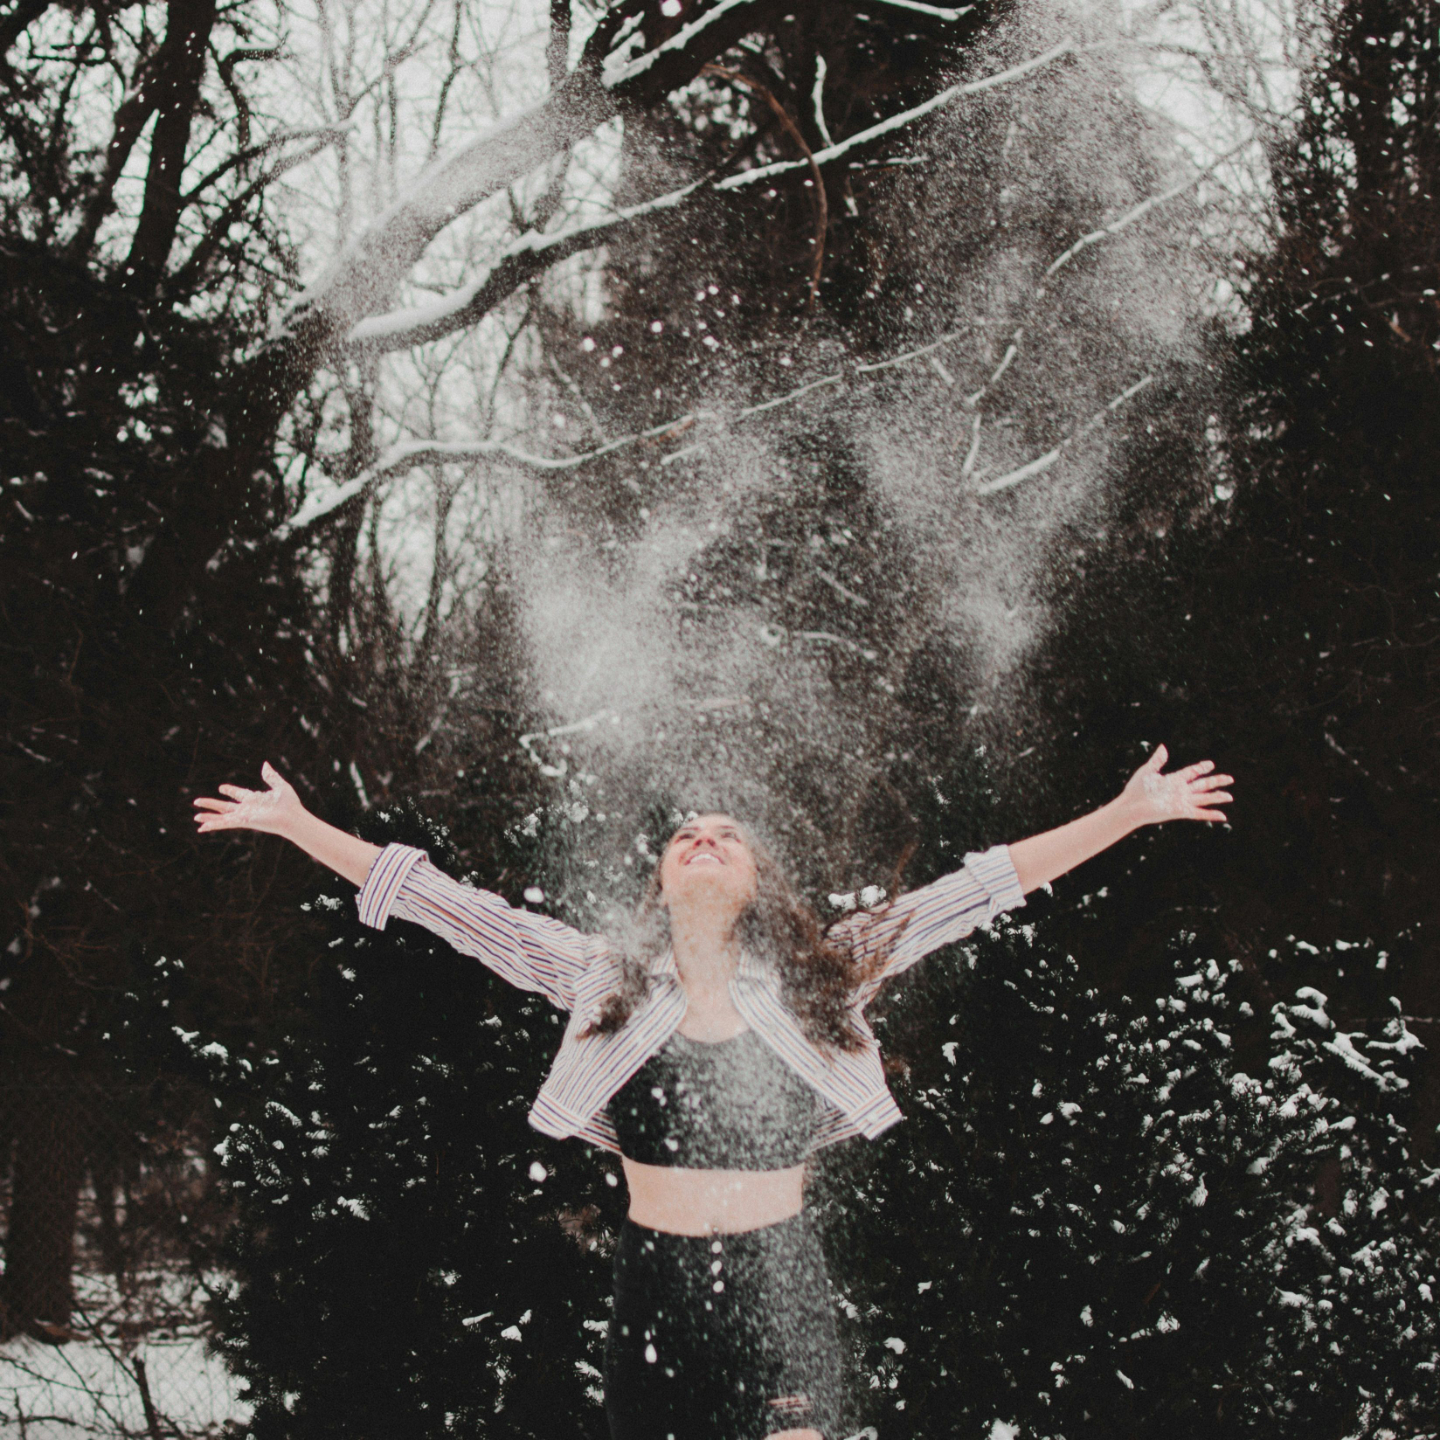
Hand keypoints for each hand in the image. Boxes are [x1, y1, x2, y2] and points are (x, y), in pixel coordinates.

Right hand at [193, 762, 306, 838]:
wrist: (292, 816)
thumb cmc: (289, 803)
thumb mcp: (280, 785)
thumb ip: (270, 776)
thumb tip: (265, 764)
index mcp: (255, 799)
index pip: (239, 794)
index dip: (230, 791)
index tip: (222, 788)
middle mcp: (247, 808)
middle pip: (225, 806)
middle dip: (211, 804)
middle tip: (197, 801)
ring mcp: (244, 816)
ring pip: (222, 816)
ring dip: (209, 816)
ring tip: (196, 817)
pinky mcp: (243, 821)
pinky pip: (225, 823)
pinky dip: (213, 825)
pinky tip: (202, 827)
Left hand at [1117, 744, 1232, 827]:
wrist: (1131, 806)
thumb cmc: (1136, 789)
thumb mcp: (1147, 771)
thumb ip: (1157, 760)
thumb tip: (1163, 747)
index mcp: (1173, 779)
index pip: (1191, 772)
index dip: (1201, 768)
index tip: (1211, 764)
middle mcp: (1180, 790)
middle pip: (1202, 784)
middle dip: (1216, 781)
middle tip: (1230, 778)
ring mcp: (1181, 801)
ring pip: (1204, 798)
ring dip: (1217, 797)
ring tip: (1229, 796)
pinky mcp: (1180, 811)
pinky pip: (1199, 813)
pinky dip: (1211, 814)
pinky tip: (1223, 816)